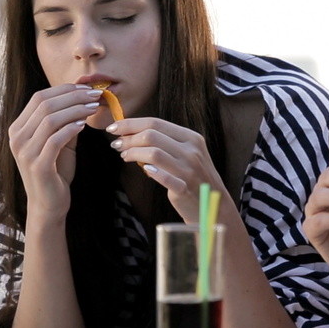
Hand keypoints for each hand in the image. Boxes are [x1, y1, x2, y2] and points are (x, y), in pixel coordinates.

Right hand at [9, 84, 101, 227]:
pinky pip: (55, 140)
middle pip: (45, 104)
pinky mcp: (37, 165)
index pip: (39, 97)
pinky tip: (84, 125)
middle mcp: (17, 137)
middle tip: (95, 95)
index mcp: (18, 128)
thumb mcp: (61, 141)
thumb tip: (84, 98)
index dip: (65, 89)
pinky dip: (71, 129)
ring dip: (75, 110)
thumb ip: (66, 121)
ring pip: (50, 119)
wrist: (48, 203)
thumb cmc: (55, 170)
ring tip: (94, 107)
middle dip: (73, 96)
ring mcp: (25, 152)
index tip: (87, 88)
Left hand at [105, 117, 228, 222]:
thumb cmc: (195, 177)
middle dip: (128, 138)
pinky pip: (162, 176)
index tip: (114, 127)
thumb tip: (131, 134)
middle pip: (151, 135)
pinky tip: (144, 170)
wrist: (214, 205)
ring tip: (125, 156)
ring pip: (153, 153)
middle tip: (117, 144)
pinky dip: (149, 171)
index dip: (131, 124)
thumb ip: (165, 143)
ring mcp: (189, 170)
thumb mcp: (187, 154)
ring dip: (132, 153)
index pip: (156, 123)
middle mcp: (192, 151)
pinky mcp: (184, 188)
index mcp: (192, 138)